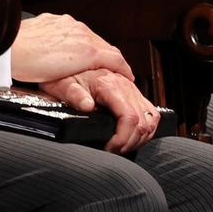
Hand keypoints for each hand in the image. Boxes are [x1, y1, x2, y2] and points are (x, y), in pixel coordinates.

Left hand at [11, 13, 134, 84]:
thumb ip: (78, 90)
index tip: (128, 76)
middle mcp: (81, 32)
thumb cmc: (29, 66)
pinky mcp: (55, 20)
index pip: (115, 58)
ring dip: (94, 48)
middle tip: (113, 70)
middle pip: (104, 46)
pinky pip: (74, 29)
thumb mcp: (58, 84)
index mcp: (86, 49)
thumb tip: (89, 103)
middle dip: (110, 59)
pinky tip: (70, 47)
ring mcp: (68, 24)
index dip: (124, 69)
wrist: (8, 47)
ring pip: (90, 37)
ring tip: (92, 60)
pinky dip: (78, 39)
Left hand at [39, 68, 161, 153]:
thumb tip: (87, 106)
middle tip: (114, 150)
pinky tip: (132, 135)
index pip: (129, 117)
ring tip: (122, 145)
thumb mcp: (62, 84)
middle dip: (130, 142)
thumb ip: (73, 94)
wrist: (67, 61)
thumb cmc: (64, 75)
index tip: (110, 148)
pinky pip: (150, 111)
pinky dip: (146, 126)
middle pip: (143, 122)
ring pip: (150, 119)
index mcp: (109, 84)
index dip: (122, 138)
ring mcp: (131, 88)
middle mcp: (125, 85)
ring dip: (140, 137)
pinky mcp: (132, 91)